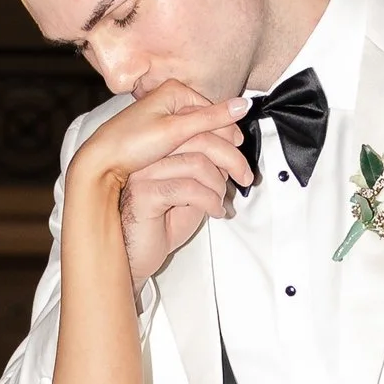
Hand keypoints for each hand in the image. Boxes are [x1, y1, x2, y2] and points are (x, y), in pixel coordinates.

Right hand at [73, 81, 253, 285]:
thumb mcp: (193, 193)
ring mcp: (143, 173)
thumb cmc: (161, 226)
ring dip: (219, 184)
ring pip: (197, 163)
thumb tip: (231, 155)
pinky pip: (188, 188)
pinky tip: (214, 212)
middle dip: (231, 157)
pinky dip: (210, 201)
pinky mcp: (144, 193)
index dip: (224, 134)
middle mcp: (149, 156)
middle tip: (245, 176)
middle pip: (199, 138)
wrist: (137, 257)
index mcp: (159, 149)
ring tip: (220, 201)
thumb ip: (207, 171)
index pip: (194, 126)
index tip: (241, 150)